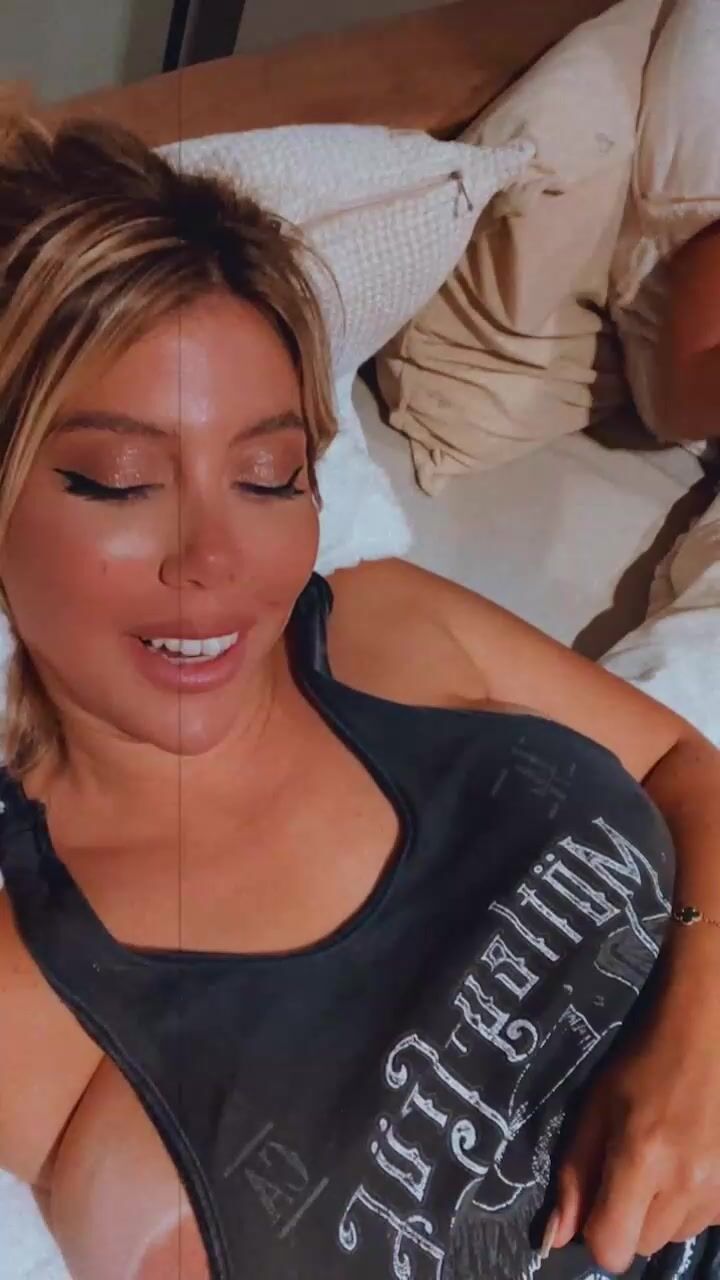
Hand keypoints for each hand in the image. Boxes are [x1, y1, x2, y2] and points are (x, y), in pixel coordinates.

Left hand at [547, 965, 719, 1272]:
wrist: (706, 1033)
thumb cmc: (642, 1061)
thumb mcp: (594, 1107)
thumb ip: (574, 1174)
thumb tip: (557, 1236)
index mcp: (641, 1158)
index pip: (612, 1248)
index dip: (596, 1231)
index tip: (596, 1200)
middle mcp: (686, 1183)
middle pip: (642, 1245)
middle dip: (627, 1217)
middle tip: (628, 1168)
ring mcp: (718, 1188)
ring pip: (674, 1235)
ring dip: (660, 1211)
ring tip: (661, 1158)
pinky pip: (703, 1220)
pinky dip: (690, 1202)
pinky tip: (686, 1160)